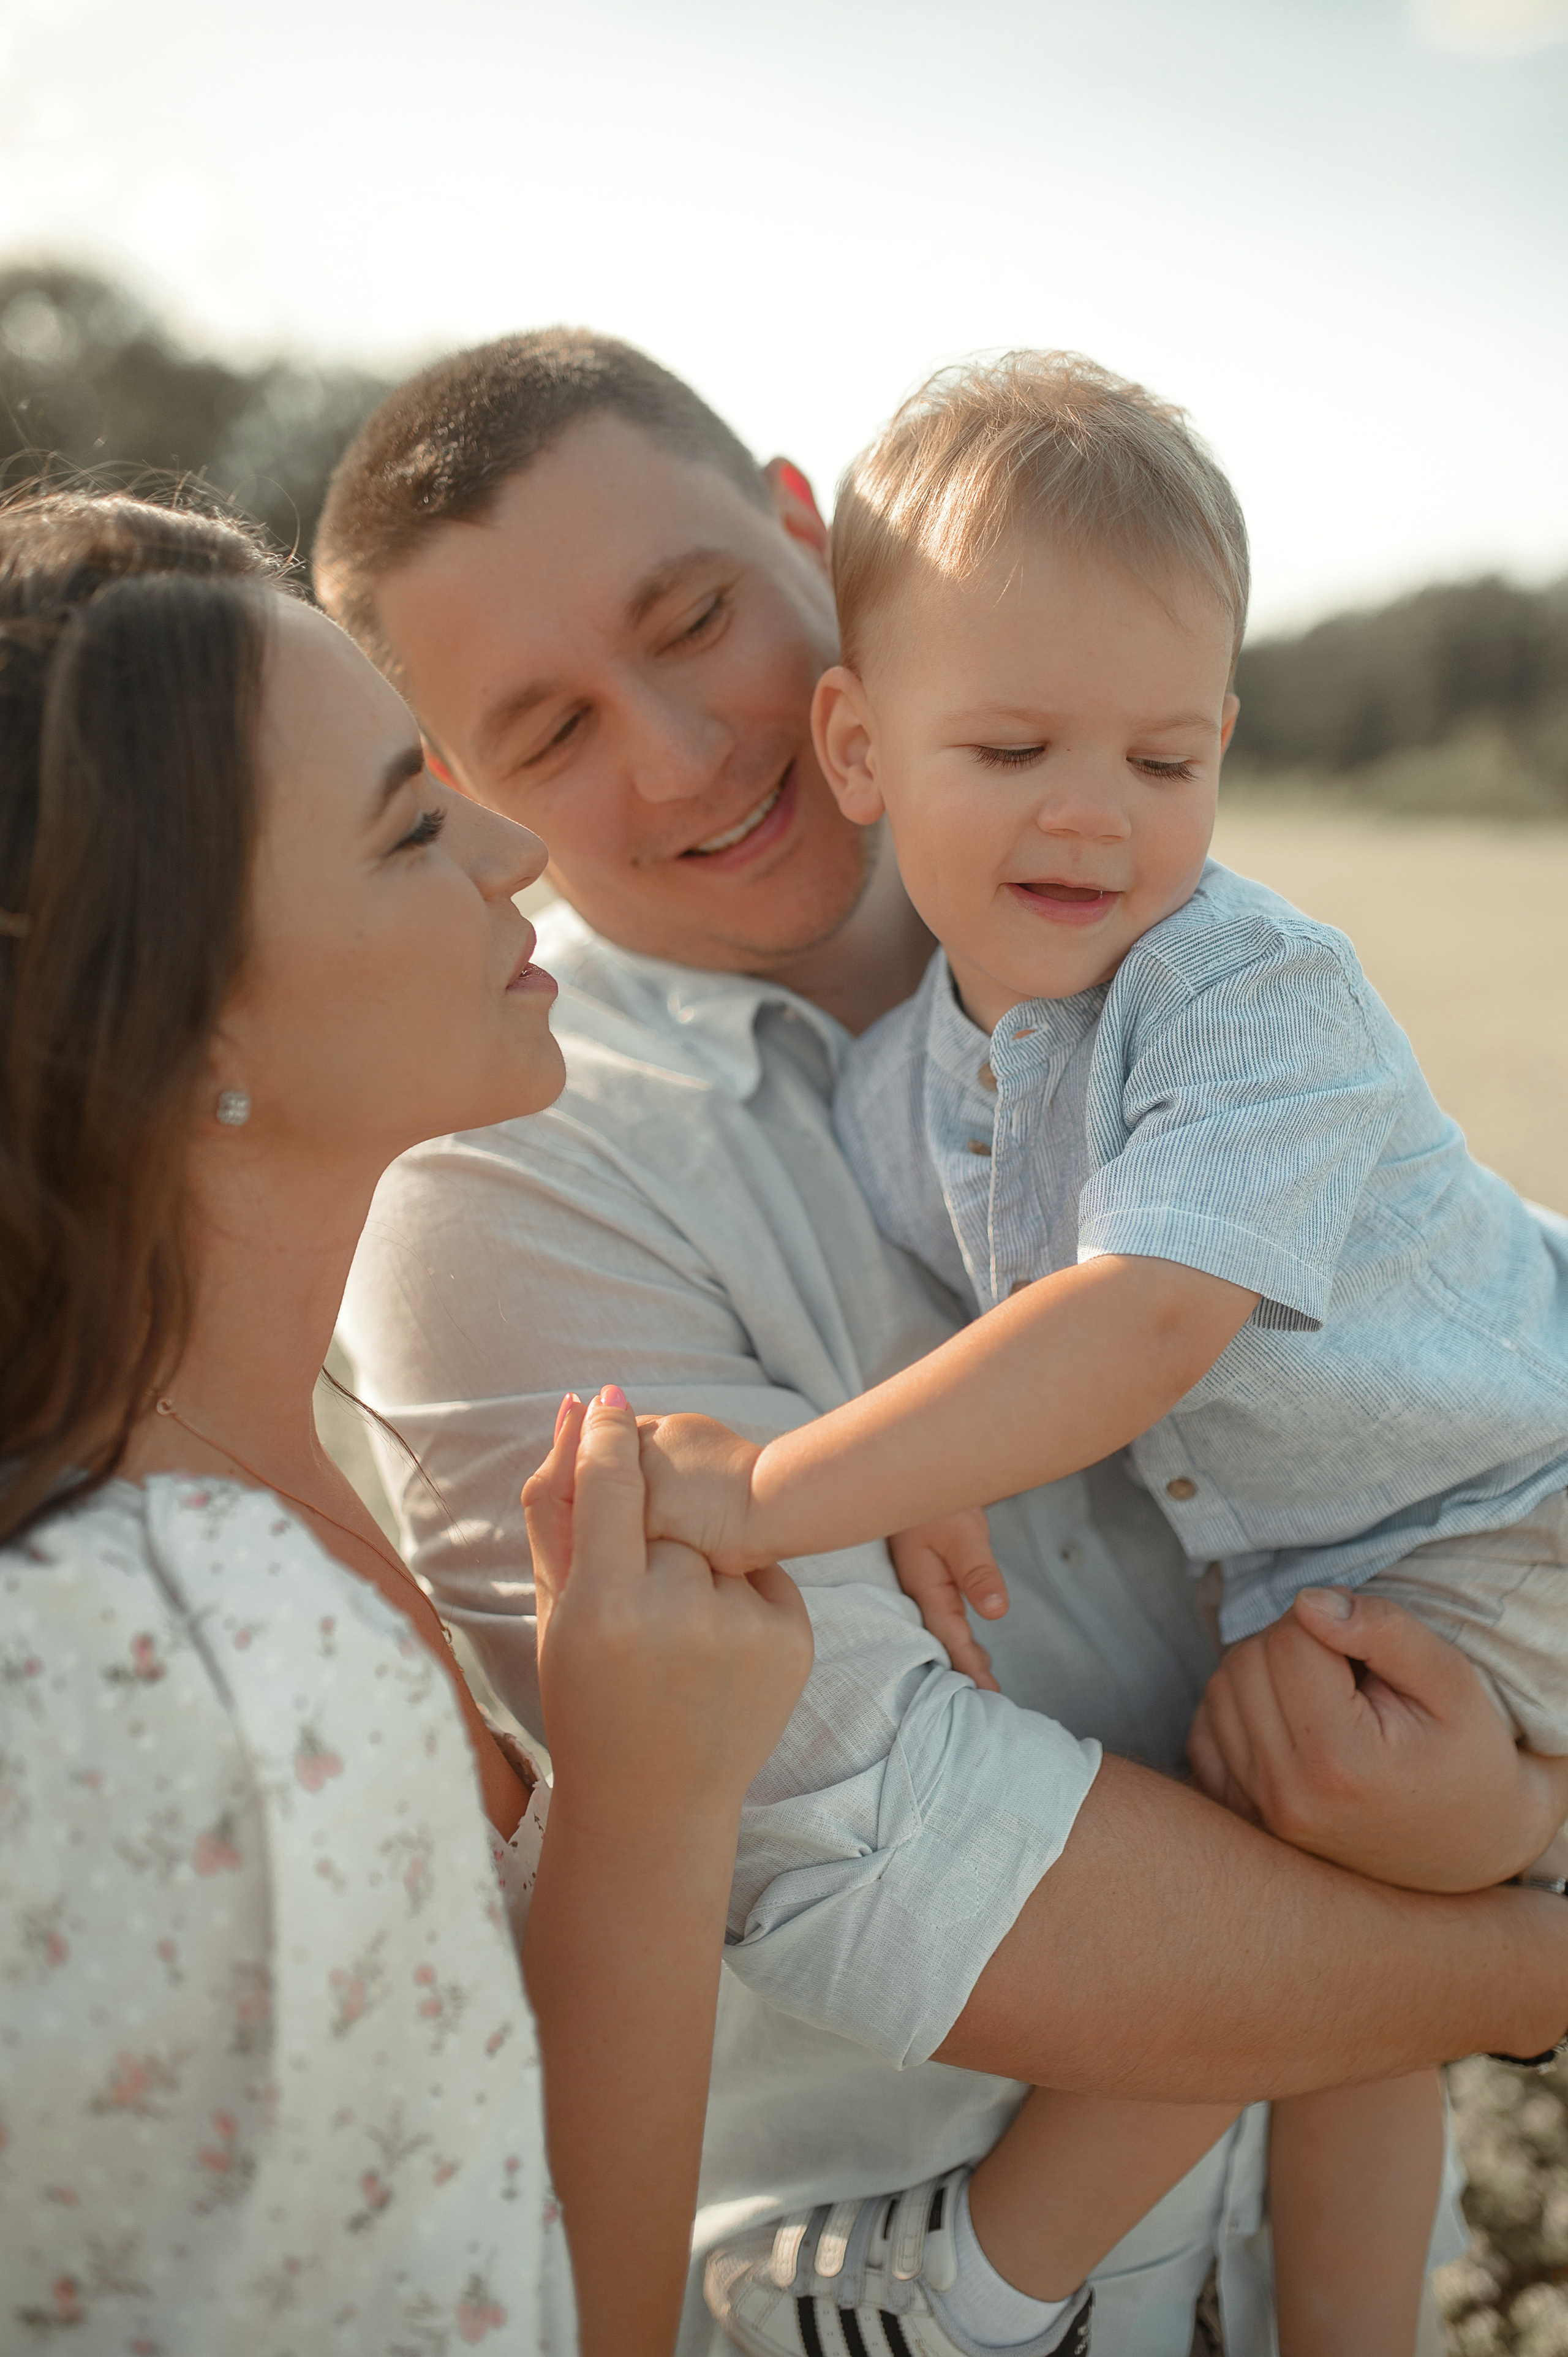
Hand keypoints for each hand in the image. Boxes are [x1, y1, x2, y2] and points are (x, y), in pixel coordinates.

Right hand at [523, 1391, 811, 1825]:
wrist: (654, 1805)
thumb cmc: (587, 1700)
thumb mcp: (555, 1613)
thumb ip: (557, 1508)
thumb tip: (575, 1406)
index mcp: (607, 1609)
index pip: (613, 1481)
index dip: (608, 1434)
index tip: (608, 1404)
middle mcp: (681, 1615)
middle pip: (666, 1514)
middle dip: (649, 1534)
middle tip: (635, 1596)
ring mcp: (746, 1629)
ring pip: (714, 1542)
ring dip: (694, 1565)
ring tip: (673, 1636)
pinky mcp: (794, 1640)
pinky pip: (758, 1574)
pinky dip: (736, 1593)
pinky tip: (712, 1651)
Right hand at [889, 1510, 1007, 1690]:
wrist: (917, 1473)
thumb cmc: (938, 1502)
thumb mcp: (964, 1535)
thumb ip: (979, 1573)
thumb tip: (997, 1613)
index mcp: (924, 1588)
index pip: (949, 1638)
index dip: (969, 1667)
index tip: (987, 1694)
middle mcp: (919, 1592)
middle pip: (943, 1641)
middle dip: (965, 1671)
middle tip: (989, 1702)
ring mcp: (921, 1585)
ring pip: (942, 1629)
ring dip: (962, 1655)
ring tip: (983, 1683)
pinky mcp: (928, 1577)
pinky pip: (943, 1615)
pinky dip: (958, 1635)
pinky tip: (970, 1646)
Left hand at [1187, 1584, 1567, 1891]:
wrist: (1468, 1849)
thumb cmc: (1466, 1758)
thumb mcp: (1452, 1684)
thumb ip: (1385, 1632)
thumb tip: (1308, 1601)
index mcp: (1340, 1761)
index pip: (1288, 1640)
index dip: (1328, 1618)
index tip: (1367, 1644)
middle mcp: (1287, 1793)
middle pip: (1246, 1661)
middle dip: (1292, 1643)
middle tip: (1348, 1669)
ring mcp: (1260, 1813)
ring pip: (1220, 1689)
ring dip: (1263, 1673)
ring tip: (1325, 1695)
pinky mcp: (1245, 1818)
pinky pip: (1204, 1732)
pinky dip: (1238, 1710)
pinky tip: (1290, 1719)